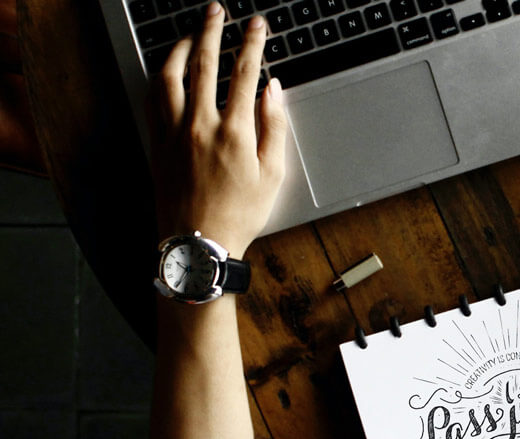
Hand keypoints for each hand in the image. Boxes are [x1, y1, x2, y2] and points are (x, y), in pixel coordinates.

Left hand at [147, 3, 286, 257]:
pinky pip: (154, 98)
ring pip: (171, 76)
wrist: (199, 244)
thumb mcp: (273, 174)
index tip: (257, 25)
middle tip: (217, 11)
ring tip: (190, 34)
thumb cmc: (240, 215)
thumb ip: (275, 127)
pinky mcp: (157, 143)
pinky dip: (161, 77)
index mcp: (235, 132)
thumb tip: (273, 91)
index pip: (244, 73)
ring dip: (180, 48)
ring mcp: (174, 132)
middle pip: (204, 63)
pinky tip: (168, 70)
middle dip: (211, 30)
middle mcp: (200, 125)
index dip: (252, 43)